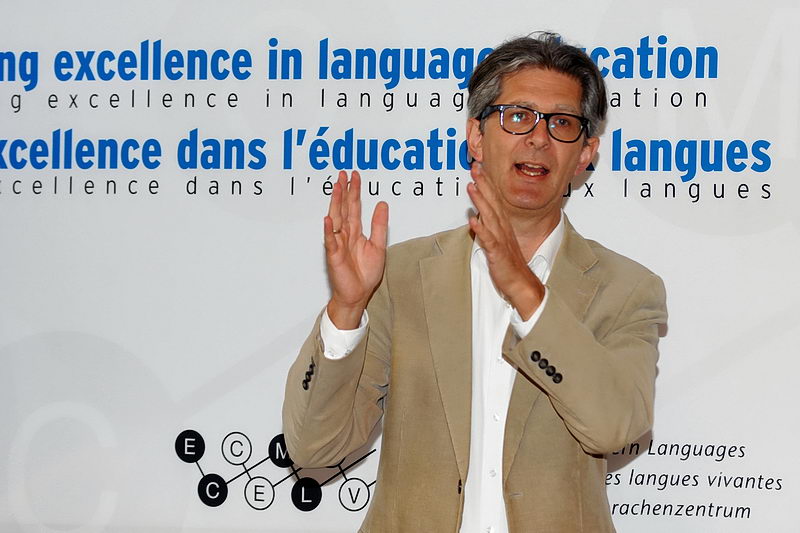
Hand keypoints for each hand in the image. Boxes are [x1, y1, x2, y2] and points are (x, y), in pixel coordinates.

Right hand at [324, 170, 388, 328]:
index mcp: (356, 231)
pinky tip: (328, 219)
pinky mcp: (334, 255)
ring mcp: (338, 243)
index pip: (355, 207)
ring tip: (336, 187)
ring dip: (335, 203)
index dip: (355, 191)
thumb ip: (380, 225)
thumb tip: (383, 204)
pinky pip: (330, 240)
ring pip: (336, 219)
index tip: (355, 176)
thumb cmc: (365, 273)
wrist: (358, 294)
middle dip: (344, 191)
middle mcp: (345, 234)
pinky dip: (329, 230)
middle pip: (344, 208)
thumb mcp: (379, 245)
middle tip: (343, 173)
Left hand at [466, 164, 543, 319]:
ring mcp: (500, 240)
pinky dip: (481, 230)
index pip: (494, 199)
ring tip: (471, 186)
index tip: (479, 168)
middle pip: (492, 202)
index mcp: (503, 225)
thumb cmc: (510, 265)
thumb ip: (488, 228)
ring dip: (481, 201)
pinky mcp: (497, 253)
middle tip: (475, 167)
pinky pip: (489, 240)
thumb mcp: (498, 242)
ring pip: (490, 216)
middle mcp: (502, 229)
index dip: (486, 183)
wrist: (521, 284)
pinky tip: (473, 220)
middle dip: (483, 184)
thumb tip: (477, 217)